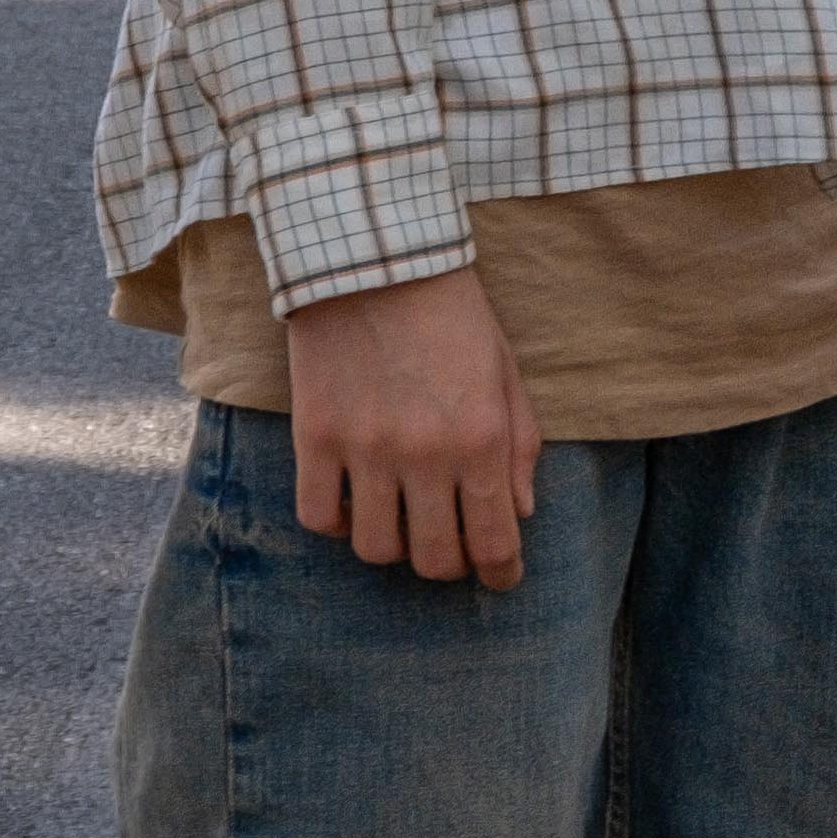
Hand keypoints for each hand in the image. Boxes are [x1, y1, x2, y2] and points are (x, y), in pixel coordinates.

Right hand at [281, 264, 542, 588]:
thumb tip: (520, 512)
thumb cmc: (453, 314)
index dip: (501, 573)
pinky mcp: (316, 438)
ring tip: (402, 516)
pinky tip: (354, 499)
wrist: (377, 259)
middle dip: (450, 564)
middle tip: (451, 546)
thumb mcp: (506, 371)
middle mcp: (426, 454)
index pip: (494, 541)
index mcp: (482, 438)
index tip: (501, 578)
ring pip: (375, 549)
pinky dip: (338, 521)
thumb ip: (520, 445)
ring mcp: (365, 450)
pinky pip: (319, 519)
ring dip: (394, 544)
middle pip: (434, 560)